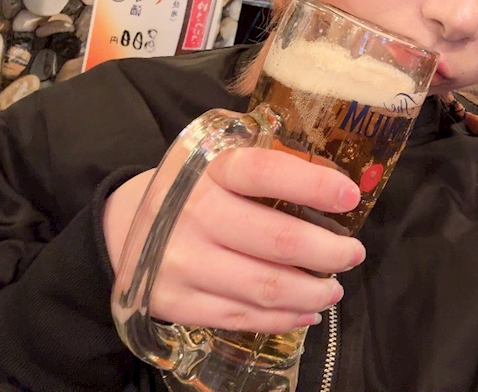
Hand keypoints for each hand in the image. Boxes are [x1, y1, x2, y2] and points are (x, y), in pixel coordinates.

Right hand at [103, 147, 364, 334]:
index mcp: (207, 167)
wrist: (124, 227)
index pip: (265, 173)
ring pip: (265, 287)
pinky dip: (283, 318)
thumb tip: (336, 188)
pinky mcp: (174, 303)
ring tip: (333, 289)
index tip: (350, 196)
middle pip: (277, 240)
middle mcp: (191, 213)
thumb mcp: (219, 160)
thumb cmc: (193, 189)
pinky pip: (242, 317)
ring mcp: (181, 261)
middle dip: (328, 252)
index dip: (313, 185)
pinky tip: (305, 311)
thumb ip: (268, 167)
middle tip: (353, 254)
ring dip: (312, 292)